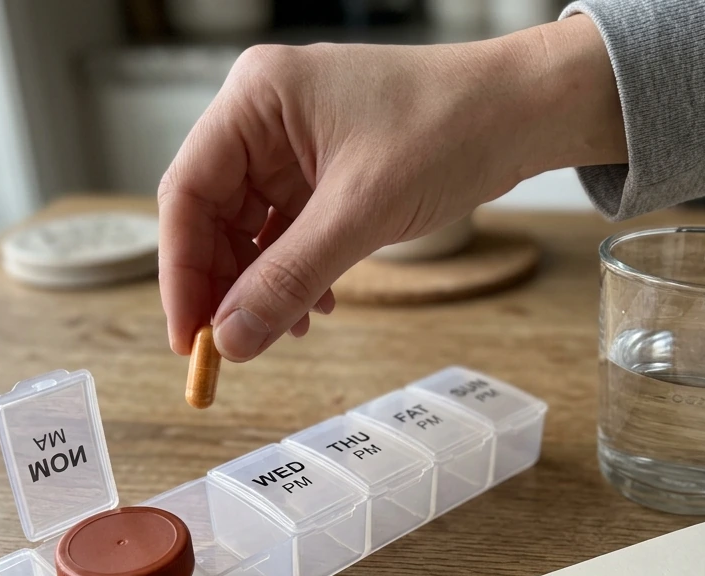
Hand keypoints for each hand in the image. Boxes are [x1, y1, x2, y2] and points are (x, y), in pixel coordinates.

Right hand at [158, 14, 623, 360]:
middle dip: (223, 285)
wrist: (523, 111)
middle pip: (212, 214)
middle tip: (231, 348)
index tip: (190, 338)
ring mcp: (294, 145)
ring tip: (287, 330)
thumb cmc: (448, 129)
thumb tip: (232, 340)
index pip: (187, 192)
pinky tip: (318, 306)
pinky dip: (296, 273)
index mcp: (256, 99)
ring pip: (250, 230)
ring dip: (262, 286)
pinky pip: (289, 231)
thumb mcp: (362, 213)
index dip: (181, 272)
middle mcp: (264, 117)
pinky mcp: (324, 171)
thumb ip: (290, 278)